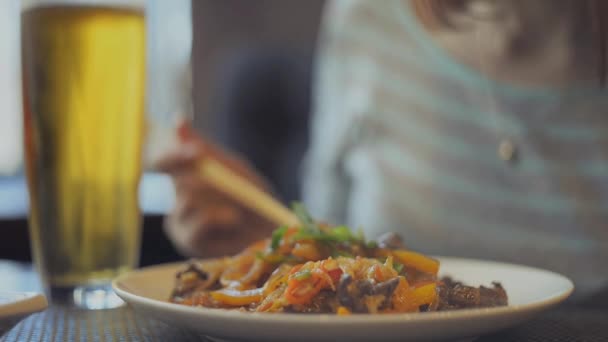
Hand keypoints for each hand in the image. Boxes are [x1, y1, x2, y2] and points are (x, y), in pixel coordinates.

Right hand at [155, 121, 275, 257]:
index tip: (196, 152)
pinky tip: (233, 221)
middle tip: (226, 181)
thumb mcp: (233, 168)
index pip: (162, 162)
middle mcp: (177, 200)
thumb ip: (205, 148)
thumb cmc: (253, 197)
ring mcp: (180, 223)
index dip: (174, 154)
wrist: (273, 231)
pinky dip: (219, 217)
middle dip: (205, 178)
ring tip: (236, 208)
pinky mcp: (189, 243)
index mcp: (185, 178)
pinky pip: (199, 223)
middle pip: (178, 180)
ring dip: (216, 199)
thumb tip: (177, 120)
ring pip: (187, 200)